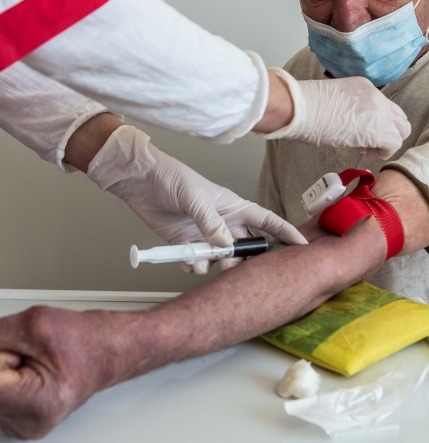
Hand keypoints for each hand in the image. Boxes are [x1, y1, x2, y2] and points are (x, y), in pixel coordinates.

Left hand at [0, 307, 110, 439]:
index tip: (23, 351)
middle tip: (30, 353)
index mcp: (38, 405)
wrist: (105, 350)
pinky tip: (30, 371)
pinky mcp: (16, 420)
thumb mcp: (33, 321)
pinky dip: (4, 376)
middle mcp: (28, 424)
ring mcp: (22, 425)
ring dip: (2, 366)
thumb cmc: (82, 338)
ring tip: (34, 361)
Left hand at [87, 126, 306, 273]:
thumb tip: (226, 247)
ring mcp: (203, 234)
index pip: (267, 221)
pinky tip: (184, 259)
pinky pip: (196, 263)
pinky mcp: (184, 243)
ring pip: (220, 259)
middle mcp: (222, 222)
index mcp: (233, 206)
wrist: (139, 181)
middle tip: (230, 265)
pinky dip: (191, 266)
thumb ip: (211, 223)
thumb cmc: (171, 177)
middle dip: (241, 260)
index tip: (302, 247)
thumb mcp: (195, 196)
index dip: (284, 234)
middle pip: (243, 248)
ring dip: (212, 265)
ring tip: (199, 260)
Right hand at [264, 70, 409, 159]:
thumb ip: (343, 108)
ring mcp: (379, 111)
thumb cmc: (301, 107)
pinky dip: (383, 152)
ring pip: (401, 130)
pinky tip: (366, 153)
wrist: (298, 107)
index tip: (358, 130)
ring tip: (366, 149)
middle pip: (397, 117)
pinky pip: (394, 144)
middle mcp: (375, 95)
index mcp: (362, 86)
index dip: (375, 121)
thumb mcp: (329, 101)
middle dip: (386, 132)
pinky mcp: (379, 129)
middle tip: (365, 142)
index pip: (382, 106)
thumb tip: (343, 124)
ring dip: (386, 142)